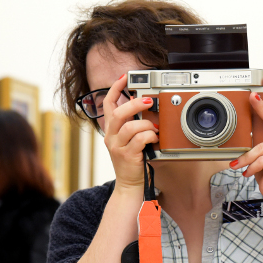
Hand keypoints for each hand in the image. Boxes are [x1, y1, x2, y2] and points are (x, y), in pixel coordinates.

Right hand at [100, 74, 159, 192]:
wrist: (129, 185)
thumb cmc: (133, 161)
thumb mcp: (129, 140)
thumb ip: (133, 125)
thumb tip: (145, 106)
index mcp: (111, 130)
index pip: (108, 104)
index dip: (115, 89)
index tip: (124, 77)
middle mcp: (111, 137)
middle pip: (118, 113)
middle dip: (134, 104)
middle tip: (149, 101)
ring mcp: (118, 147)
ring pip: (130, 126)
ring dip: (146, 124)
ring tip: (155, 128)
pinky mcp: (127, 156)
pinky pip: (140, 139)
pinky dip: (150, 136)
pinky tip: (155, 139)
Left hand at [232, 77, 262, 211]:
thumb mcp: (262, 153)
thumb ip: (259, 138)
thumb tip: (249, 123)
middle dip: (262, 107)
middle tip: (253, 97)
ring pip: (259, 147)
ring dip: (246, 158)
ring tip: (238, 165)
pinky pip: (260, 160)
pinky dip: (250, 167)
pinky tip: (248, 173)